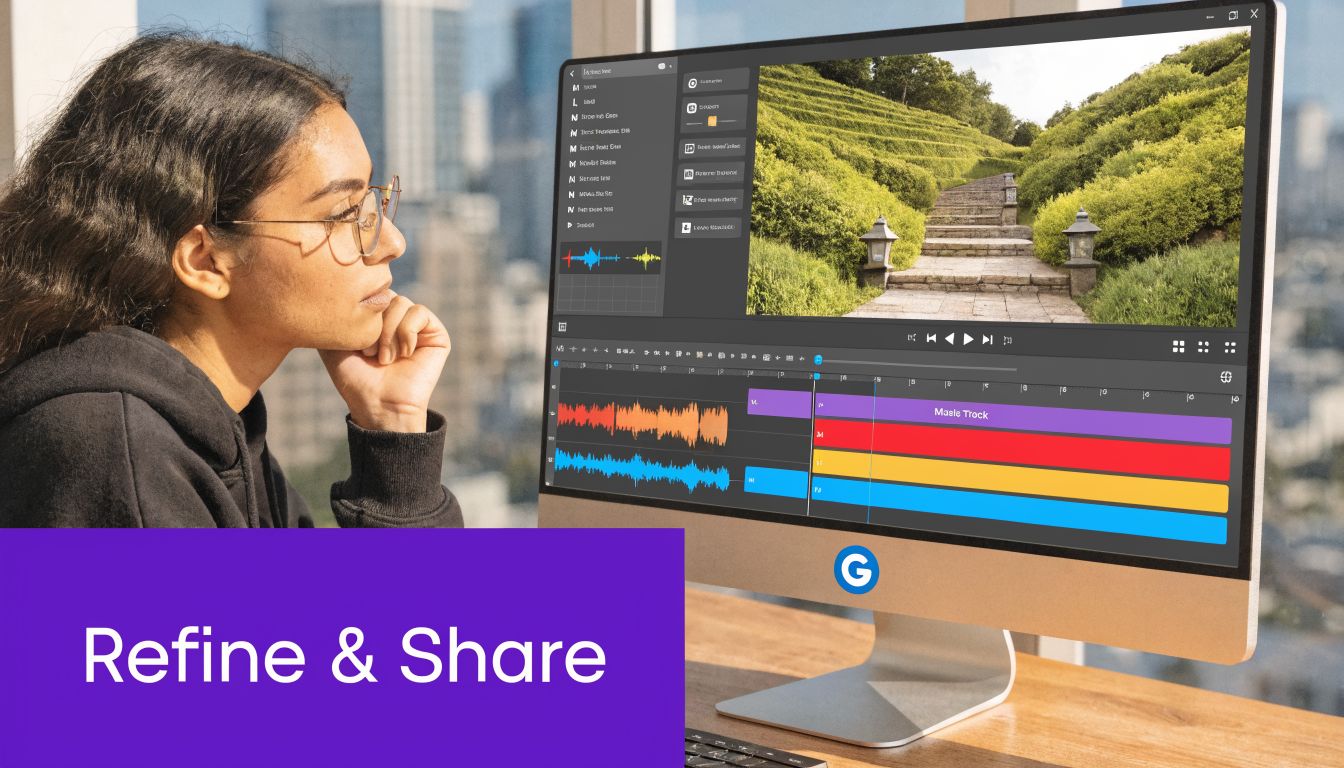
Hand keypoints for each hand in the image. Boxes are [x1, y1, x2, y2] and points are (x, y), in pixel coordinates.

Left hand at [318, 292, 450, 431]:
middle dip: (375, 326)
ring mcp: (418, 326)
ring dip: (389, 333)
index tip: (356, 347)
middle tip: (370, 354)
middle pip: (385, 295)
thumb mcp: (334, 342)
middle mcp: (397, 318)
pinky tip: (405, 354)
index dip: (361, 315)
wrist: (379, 404)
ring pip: (402, 303)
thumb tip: (334, 288)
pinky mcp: (436, 334)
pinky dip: (407, 333)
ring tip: (385, 359)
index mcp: (376, 317)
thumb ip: (333, 314)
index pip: (369, 292)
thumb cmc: (355, 379)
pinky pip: (420, 313)